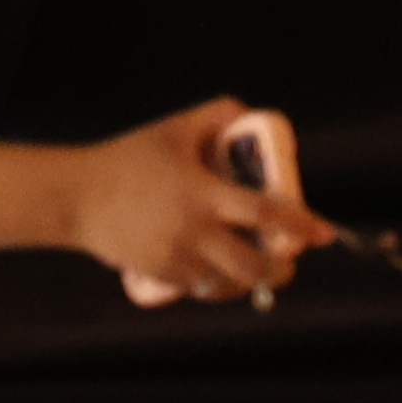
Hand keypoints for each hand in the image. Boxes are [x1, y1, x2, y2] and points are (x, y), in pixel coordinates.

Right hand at [80, 97, 337, 308]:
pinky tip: (225, 277)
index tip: (324, 234)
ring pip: (227, 285)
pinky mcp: (161, 274)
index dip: (299, 225)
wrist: (77, 197)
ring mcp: (177, 257)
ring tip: (261, 273)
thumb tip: (249, 114)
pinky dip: (218, 286)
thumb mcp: (173, 128)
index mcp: (202, 192)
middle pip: (252, 265)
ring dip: (250, 282)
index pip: (264, 213)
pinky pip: (201, 289)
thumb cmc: (128, 158)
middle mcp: (193, 230)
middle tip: (288, 263)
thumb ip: (214, 114)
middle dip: (279, 270)